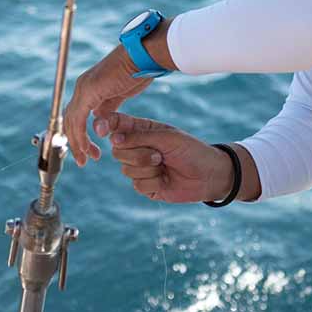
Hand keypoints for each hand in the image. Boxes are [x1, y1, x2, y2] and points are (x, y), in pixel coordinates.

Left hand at [65, 45, 152, 166]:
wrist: (143, 57)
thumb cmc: (138, 71)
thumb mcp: (121, 94)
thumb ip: (109, 108)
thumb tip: (101, 122)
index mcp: (89, 88)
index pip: (76, 116)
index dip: (79, 136)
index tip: (89, 152)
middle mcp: (82, 87)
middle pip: (70, 121)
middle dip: (77, 143)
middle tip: (85, 160)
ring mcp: (83, 88)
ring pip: (72, 122)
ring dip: (78, 143)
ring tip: (86, 159)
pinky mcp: (88, 91)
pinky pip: (78, 119)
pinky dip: (81, 136)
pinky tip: (88, 148)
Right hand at [95, 112, 234, 202]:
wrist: (210, 175)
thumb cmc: (191, 150)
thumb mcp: (167, 138)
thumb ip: (140, 137)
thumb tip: (113, 139)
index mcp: (142, 131)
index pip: (117, 125)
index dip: (106, 126)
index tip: (102, 129)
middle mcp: (138, 148)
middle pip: (117, 151)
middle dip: (137, 154)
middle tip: (159, 154)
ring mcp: (140, 168)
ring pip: (125, 170)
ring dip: (148, 168)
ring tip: (165, 165)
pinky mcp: (146, 186)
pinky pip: (137, 185)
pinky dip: (153, 182)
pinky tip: (166, 179)